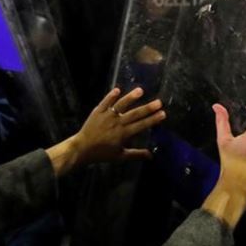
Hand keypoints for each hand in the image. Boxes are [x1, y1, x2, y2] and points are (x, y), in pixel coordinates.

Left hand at [46, 87, 165, 175]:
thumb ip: (136, 154)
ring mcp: (107, 116)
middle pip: (134, 114)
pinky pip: (105, 102)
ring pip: (120, 105)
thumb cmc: (102, 154)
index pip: (141, 125)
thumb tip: (151, 156)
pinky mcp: (97, 112)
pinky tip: (118, 89)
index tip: (163, 113)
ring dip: (130, 98)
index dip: (153, 119)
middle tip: (159, 102)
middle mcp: (117, 123)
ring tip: (140, 90)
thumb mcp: (120, 156)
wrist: (82, 149)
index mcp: (123, 134)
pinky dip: (110, 96)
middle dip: (148, 108)